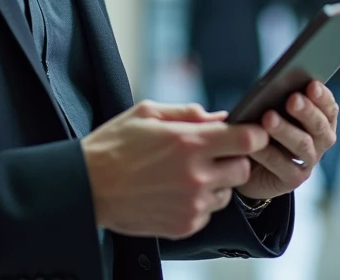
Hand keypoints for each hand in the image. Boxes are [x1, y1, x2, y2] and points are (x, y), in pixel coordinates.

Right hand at [82, 100, 268, 238]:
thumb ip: (188, 113)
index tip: (247, 133)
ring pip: (227, 193)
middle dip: (233, 158)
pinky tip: (174, 192)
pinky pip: (208, 213)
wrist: (87, 187)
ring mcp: (191, 204)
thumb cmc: (114, 146)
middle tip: (212, 154)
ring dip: (216, 182)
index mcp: (188, 142)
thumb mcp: (146, 113)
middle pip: (243, 168)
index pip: (246, 140)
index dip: (252, 134)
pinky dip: (199, 203)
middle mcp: (195, 175)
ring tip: (186, 174)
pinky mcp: (185, 225)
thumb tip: (220, 116)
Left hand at [236, 81, 337, 200]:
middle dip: (307, 111)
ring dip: (286, 130)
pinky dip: (268, 152)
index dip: (322, 97)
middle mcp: (319, 141)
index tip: (311, 84)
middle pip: (320, 126)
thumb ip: (277, 99)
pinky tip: (256, 142)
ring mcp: (308, 161)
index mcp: (320, 120)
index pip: (329, 108)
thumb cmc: (262, 127)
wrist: (250, 164)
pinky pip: (282, 164)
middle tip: (292, 99)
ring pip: (302, 145)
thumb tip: (273, 86)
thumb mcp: (270, 109)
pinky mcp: (292, 179)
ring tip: (268, 118)